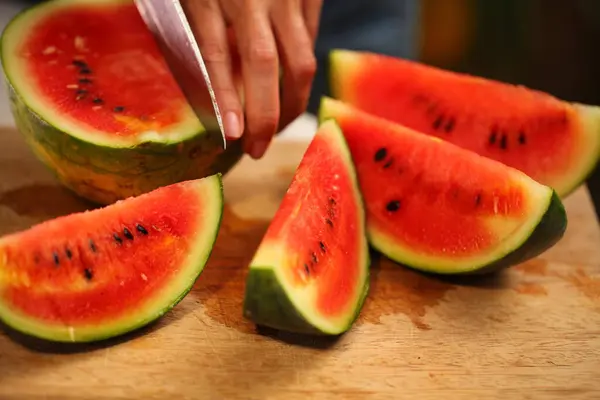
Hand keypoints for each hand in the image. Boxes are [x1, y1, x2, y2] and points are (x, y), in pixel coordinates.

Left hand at [182, 0, 322, 158]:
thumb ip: (194, 25)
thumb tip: (208, 81)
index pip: (217, 54)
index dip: (225, 98)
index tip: (233, 136)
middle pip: (266, 65)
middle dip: (266, 115)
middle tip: (256, 149)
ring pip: (300, 62)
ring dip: (291, 104)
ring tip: (276, 128)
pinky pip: (310, 44)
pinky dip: (300, 75)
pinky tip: (289, 92)